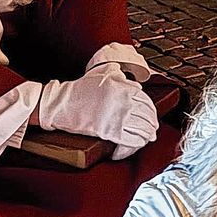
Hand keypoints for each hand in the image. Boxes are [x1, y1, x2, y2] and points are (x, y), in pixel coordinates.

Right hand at [36, 66, 159, 159]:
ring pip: (142, 129)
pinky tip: (138, 142)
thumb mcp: (102, 73)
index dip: (151, 110)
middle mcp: (124, 102)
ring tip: (148, 137)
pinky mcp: (110, 131)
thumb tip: (136, 85)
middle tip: (153, 128)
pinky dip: (138, 142)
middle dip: (152, 124)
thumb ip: (120, 75)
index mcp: (123, 87)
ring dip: (147, 134)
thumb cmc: (80, 89)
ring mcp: (118, 117)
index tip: (151, 115)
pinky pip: (132, 139)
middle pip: (147, 116)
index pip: (146, 101)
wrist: (64, 103)